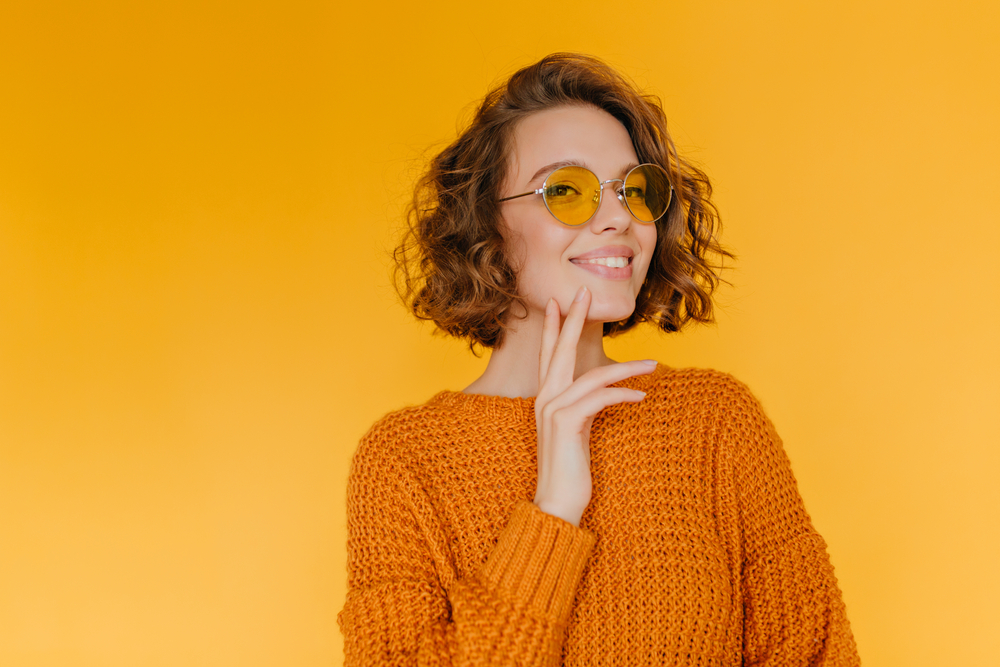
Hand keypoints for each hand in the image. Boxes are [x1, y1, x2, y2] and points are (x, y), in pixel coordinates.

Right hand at [532, 286, 656, 526]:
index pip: (547, 354)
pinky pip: (600, 398)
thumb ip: (581, 407)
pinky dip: (623, 394)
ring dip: (627, 368)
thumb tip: (600, 392)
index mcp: (545, 398)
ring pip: (592, 375)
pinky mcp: (567, 423)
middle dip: (573, 320)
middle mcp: (545, 399)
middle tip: (584, 292)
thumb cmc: (569, 470)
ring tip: (653, 364)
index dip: (552, 327)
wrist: (557, 503)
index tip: (558, 302)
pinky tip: (642, 396)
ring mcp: (553, 410)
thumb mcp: (575, 431)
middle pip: (561, 350)